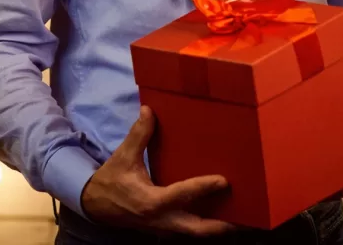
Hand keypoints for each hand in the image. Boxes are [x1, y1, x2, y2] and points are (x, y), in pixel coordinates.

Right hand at [80, 106, 235, 235]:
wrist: (95, 206)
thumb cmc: (111, 181)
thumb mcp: (123, 157)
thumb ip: (139, 134)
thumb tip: (149, 109)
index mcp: (150, 201)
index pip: (181, 195)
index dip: (203, 188)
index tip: (224, 181)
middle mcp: (160, 219)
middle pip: (197, 229)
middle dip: (221, 225)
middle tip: (246, 218)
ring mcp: (164, 227)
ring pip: (195, 232)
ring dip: (217, 227)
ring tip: (243, 220)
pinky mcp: (165, 228)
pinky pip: (190, 229)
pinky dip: (206, 225)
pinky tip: (223, 217)